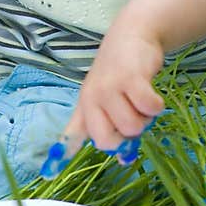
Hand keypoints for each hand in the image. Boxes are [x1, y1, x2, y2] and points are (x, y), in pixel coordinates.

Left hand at [62, 19, 164, 160]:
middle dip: (127, 134)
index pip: (74, 135)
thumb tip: (123, 161)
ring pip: (132, 126)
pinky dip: (156, 105)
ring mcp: (110, 88)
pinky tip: (152, 94)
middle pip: (109, 141)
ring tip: (142, 100)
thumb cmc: (118, 71)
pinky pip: (149, 107)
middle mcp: (92, 99)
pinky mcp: (131, 78)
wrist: (132, 34)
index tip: (49, 171)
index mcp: (85, 107)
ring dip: (145, 118)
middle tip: (133, 115)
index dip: (66, 152)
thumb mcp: (104, 97)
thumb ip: (109, 127)